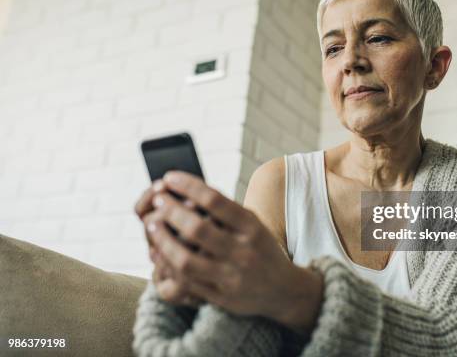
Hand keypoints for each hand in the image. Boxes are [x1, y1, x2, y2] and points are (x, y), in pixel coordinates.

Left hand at [145, 170, 322, 329]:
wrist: (285, 290)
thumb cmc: (261, 248)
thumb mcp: (253, 224)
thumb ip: (226, 211)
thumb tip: (186, 189)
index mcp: (251, 228)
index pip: (214, 201)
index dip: (187, 186)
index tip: (169, 177)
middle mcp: (243, 252)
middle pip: (197, 228)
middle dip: (171, 211)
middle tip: (158, 200)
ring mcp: (231, 277)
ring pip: (186, 260)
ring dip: (163, 240)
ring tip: (153, 224)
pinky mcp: (221, 297)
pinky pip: (186, 282)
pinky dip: (168, 264)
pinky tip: (158, 250)